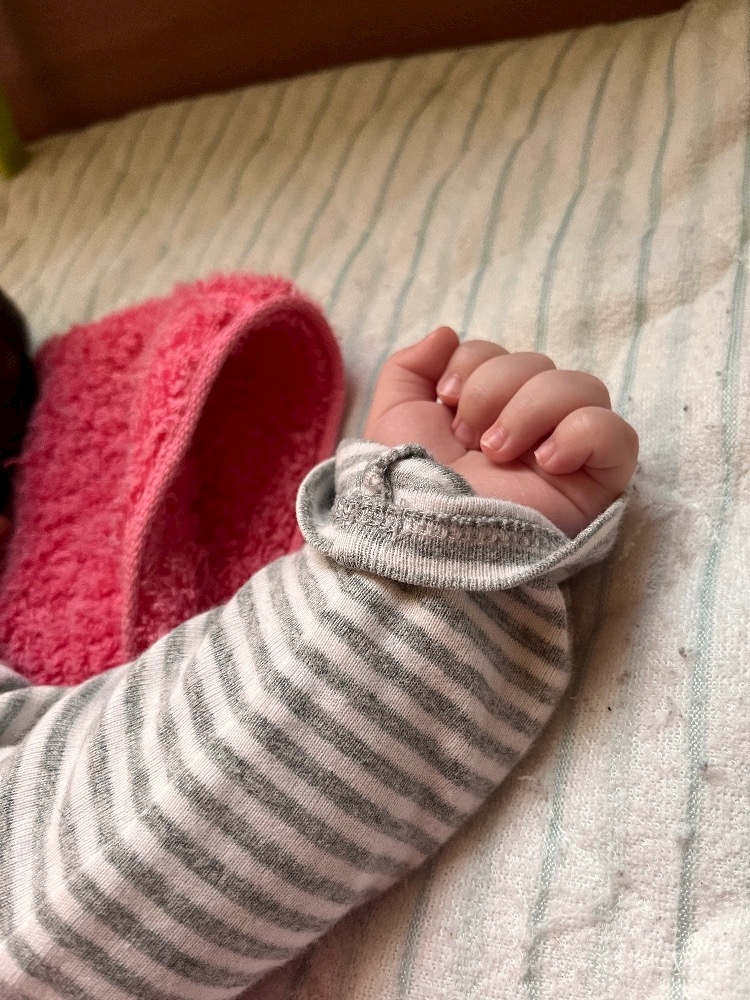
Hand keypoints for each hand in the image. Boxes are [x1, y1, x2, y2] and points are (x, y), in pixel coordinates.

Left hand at [363, 326, 637, 535]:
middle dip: (496, 388)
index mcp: (489, 413)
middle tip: (471, 437)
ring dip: (533, 408)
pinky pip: (619, 435)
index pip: (503, 354)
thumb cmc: (406, 485)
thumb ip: (411, 368)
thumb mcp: (393, 417)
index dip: (474, 364)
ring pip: (585, 387)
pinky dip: (583, 434)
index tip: (445, 401)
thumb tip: (447, 334)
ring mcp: (567, 458)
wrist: (422, 537)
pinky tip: (546, 461)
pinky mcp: (596, 487)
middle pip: (541, 364)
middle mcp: (532, 431)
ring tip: (499, 452)